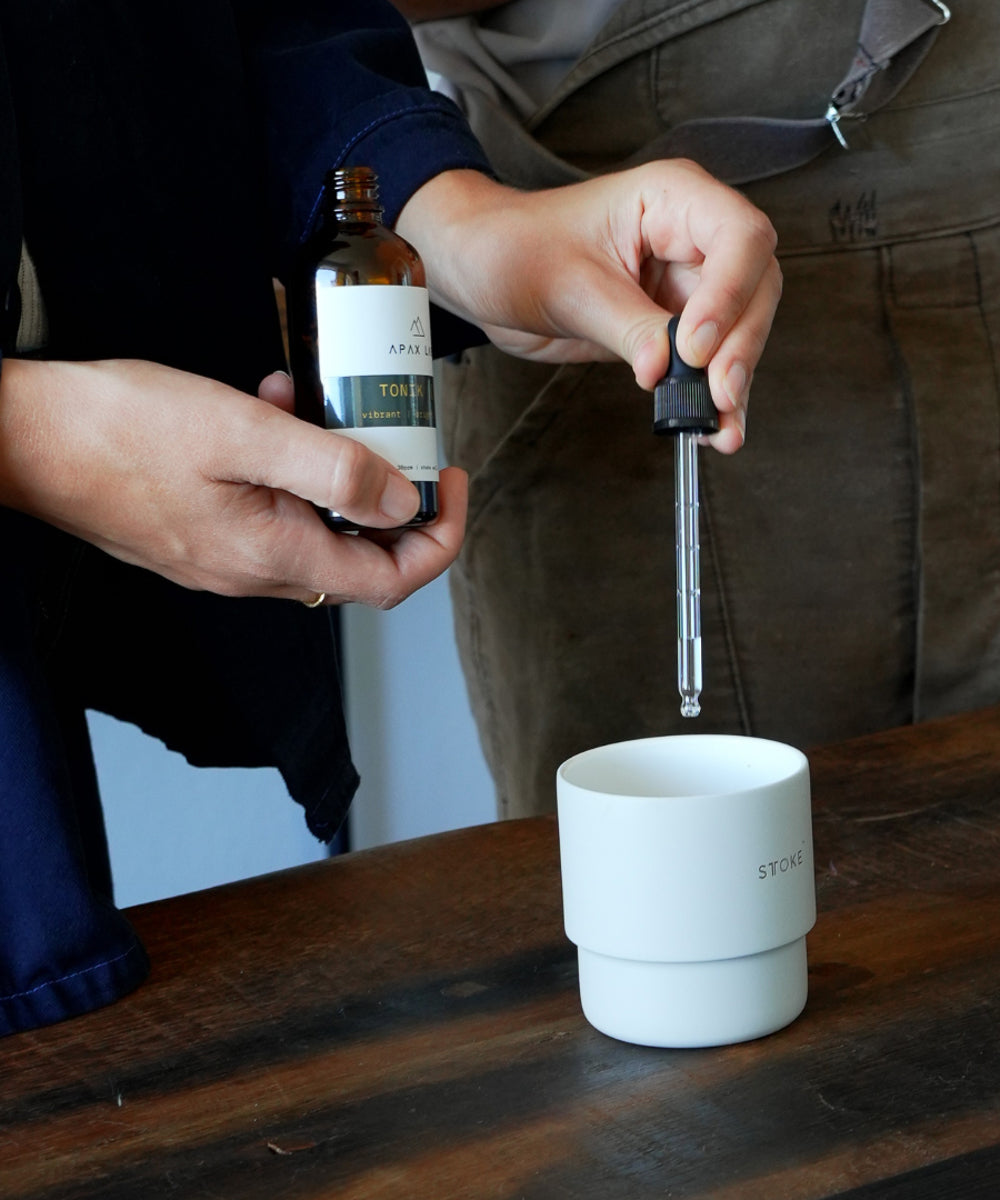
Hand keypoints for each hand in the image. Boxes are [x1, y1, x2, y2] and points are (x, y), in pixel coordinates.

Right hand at [0, 358, 466, 607]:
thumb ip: (333, 470)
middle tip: (396, 437)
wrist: (25, 439)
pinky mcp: (202, 533)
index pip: (393, 578)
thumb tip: (402, 503)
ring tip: (318, 405)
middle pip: (360, 555)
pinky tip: (267, 407)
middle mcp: (254, 572)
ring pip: (315, 525)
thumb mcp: (243, 434)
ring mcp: (225, 557)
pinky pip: (270, 509)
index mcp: (274, 556)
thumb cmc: (119, 431)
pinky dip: (285, 465)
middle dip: (390, 495)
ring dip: (333, 469)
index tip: (450, 480)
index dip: (439, 535)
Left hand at [396, 162, 781, 452]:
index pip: (739, 237)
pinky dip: (710, 397)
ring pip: (740, 330)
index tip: (695, 347)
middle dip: (740, 344)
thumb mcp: (569, 286)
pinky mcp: (672, 328)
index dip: (730, 292)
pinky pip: (707, 363)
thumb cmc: (515, 248)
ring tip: (720, 426)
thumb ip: (626, 325)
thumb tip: (667, 367)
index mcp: (671, 200)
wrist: (482, 273)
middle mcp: (691, 238)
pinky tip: (710, 427)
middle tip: (718, 392)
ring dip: (734, 380)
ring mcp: (686, 284)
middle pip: (754, 286)